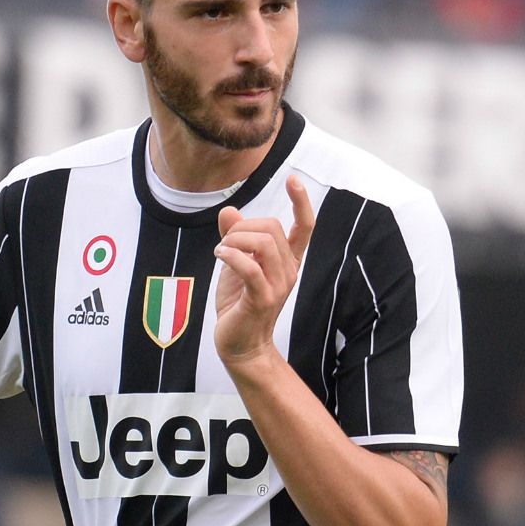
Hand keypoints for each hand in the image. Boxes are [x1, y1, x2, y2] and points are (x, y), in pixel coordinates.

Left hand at [215, 175, 314, 364]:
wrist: (240, 345)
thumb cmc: (239, 305)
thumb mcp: (234, 265)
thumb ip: (234, 238)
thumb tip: (230, 211)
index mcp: (287, 261)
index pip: (305, 227)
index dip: (301, 202)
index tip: (294, 179)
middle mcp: (288, 271)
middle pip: (273, 228)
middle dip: (243, 226)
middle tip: (224, 243)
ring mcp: (278, 286)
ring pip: (264, 243)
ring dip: (235, 240)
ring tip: (221, 251)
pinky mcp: (262, 299)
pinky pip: (250, 267)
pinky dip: (232, 255)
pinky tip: (219, 256)